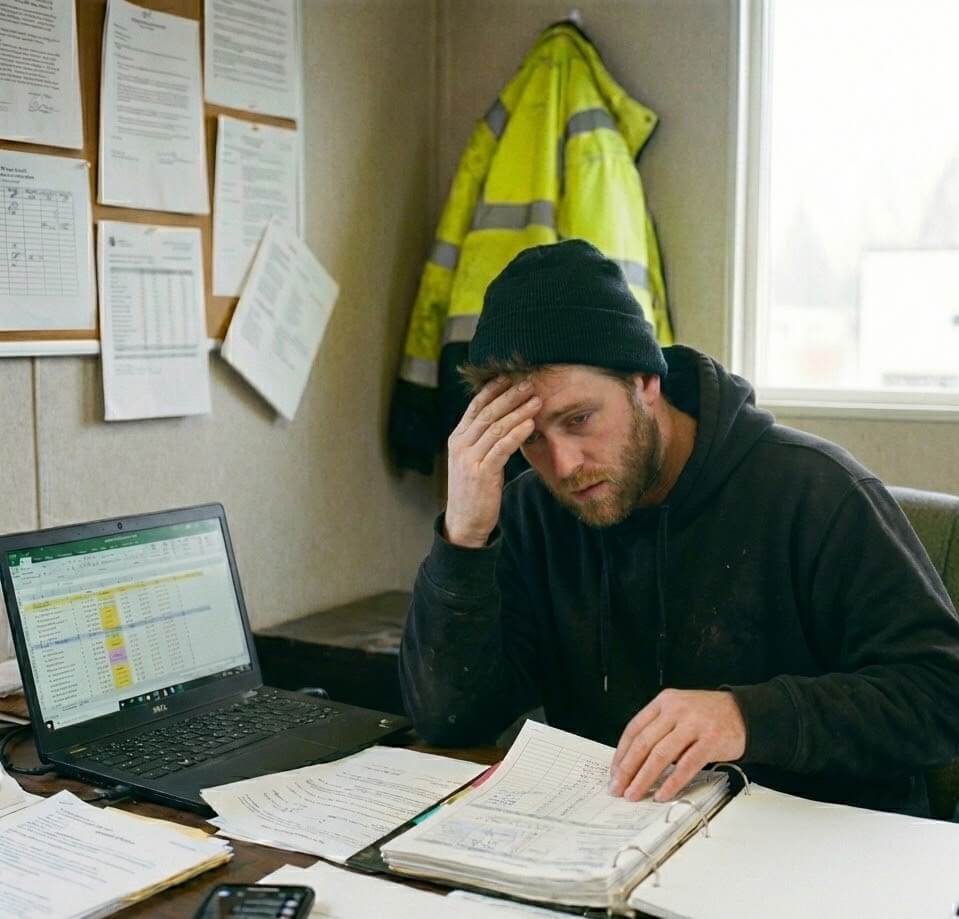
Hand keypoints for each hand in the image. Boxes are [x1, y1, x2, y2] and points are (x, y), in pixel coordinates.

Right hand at [443, 377, 540, 547]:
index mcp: (457, 439)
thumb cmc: (474, 491)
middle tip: (529, 383)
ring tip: (536, 400)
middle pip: (487, 413)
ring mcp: (469, 459)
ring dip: (518, 411)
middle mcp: (460, 445)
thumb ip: (483, 440)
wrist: (464, 523)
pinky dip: (517, 434)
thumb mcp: (474, 461)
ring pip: (496, 427)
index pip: (475, 407)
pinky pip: (501, 447)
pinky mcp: (481, 473)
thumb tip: (504, 419)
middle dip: (509, 396)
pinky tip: (530, 424)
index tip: (510, 377)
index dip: (493, 390)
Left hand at [608, 689, 745, 802]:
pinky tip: (662, 794)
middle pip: (643, 742)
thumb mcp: (679, 711)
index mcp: (664, 702)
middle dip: (627, 769)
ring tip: (634, 794)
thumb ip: (659, 729)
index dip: (621, 753)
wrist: (744, 712)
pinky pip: (686, 765)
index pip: (634, 729)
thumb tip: (634, 762)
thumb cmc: (708, 716)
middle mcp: (676, 710)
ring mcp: (693, 724)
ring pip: (660, 754)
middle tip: (618, 788)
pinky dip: (672, 782)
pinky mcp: (710, 740)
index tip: (614, 772)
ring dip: (644, 778)